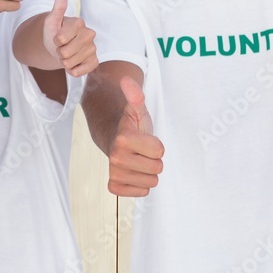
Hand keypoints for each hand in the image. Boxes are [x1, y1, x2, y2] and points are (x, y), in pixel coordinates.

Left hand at [42, 0, 97, 76]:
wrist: (58, 46)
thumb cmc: (54, 32)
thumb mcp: (51, 20)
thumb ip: (58, 6)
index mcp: (79, 22)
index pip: (61, 39)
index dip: (55, 40)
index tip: (57, 37)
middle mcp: (90, 34)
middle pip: (66, 53)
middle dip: (59, 52)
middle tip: (61, 47)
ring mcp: (93, 48)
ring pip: (71, 63)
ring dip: (64, 62)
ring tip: (66, 54)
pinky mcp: (94, 61)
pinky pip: (80, 72)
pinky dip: (72, 70)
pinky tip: (72, 63)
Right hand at [108, 76, 163, 196]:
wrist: (113, 139)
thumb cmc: (131, 126)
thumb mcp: (137, 109)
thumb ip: (135, 95)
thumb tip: (126, 79)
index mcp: (124, 138)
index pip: (160, 151)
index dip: (157, 145)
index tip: (146, 139)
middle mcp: (116, 156)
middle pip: (157, 169)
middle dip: (153, 160)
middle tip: (142, 151)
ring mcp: (114, 172)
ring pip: (150, 182)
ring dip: (147, 172)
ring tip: (138, 160)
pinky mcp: (114, 186)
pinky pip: (139, 193)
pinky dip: (140, 185)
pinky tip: (134, 173)